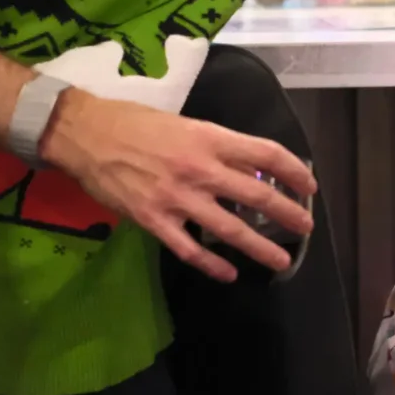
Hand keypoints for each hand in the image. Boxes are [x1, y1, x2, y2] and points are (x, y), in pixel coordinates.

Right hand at [40, 89, 316, 281]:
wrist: (85, 134)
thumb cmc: (133, 122)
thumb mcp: (182, 123)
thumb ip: (212, 145)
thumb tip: (244, 166)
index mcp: (209, 138)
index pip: (266, 154)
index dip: (294, 171)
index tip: (308, 185)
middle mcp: (200, 168)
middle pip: (257, 196)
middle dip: (288, 214)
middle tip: (305, 227)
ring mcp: (177, 198)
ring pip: (230, 229)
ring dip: (259, 247)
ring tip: (280, 261)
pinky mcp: (154, 220)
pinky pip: (190, 249)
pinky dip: (212, 265)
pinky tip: (227, 273)